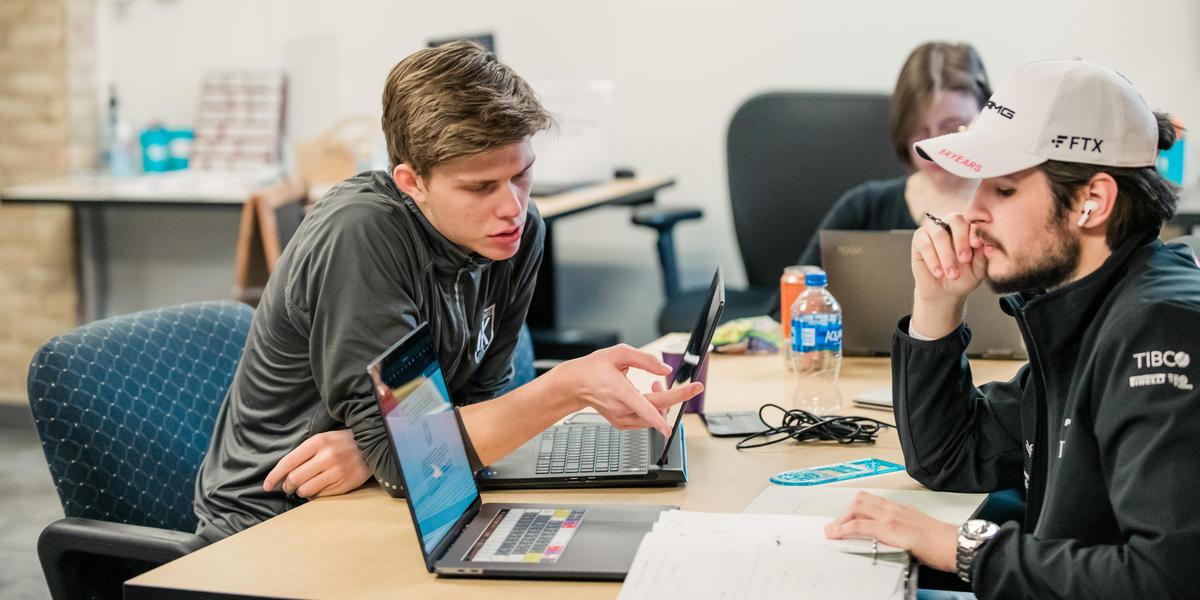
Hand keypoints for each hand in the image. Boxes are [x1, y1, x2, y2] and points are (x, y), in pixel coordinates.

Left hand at [263, 429, 372, 498]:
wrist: (372, 446)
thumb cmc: (341, 443)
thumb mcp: (322, 440)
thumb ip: (302, 455)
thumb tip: (282, 476)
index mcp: (318, 442)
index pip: (288, 462)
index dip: (274, 476)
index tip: (267, 486)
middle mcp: (327, 456)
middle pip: (294, 479)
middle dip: (287, 486)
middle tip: (289, 486)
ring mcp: (337, 472)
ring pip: (306, 490)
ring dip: (301, 491)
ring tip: (305, 486)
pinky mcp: (345, 484)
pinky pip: (320, 495)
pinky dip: (315, 494)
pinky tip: (319, 487)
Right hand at [548, 343, 703, 436]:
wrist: (575, 385)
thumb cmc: (594, 368)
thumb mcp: (618, 353)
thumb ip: (644, 359)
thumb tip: (665, 370)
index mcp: (620, 392)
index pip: (651, 402)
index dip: (674, 399)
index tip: (692, 393)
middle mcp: (621, 409)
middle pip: (659, 409)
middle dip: (676, 396)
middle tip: (691, 386)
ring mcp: (622, 419)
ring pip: (654, 416)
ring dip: (662, 401)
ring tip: (655, 384)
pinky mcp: (622, 424)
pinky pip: (646, 420)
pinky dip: (653, 408)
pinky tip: (647, 394)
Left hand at [824, 491, 958, 571]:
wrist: (954, 545)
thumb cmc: (941, 542)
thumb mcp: (917, 529)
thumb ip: (901, 530)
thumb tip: (890, 539)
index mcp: (900, 508)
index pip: (870, 501)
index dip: (853, 509)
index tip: (845, 520)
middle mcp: (893, 508)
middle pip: (860, 501)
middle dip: (844, 513)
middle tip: (836, 526)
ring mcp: (891, 517)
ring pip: (857, 508)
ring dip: (841, 519)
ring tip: (833, 531)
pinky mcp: (890, 529)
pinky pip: (860, 525)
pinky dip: (845, 529)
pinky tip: (838, 535)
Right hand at [912, 212, 986, 301]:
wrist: (945, 292)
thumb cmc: (964, 278)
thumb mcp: (978, 271)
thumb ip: (984, 257)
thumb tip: (990, 247)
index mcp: (968, 229)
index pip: (972, 222)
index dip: (975, 232)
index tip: (977, 245)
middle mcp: (950, 225)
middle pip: (955, 219)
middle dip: (961, 239)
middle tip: (964, 259)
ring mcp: (933, 230)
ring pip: (939, 233)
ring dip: (946, 255)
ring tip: (952, 275)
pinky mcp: (919, 240)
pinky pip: (924, 244)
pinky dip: (932, 259)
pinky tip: (939, 273)